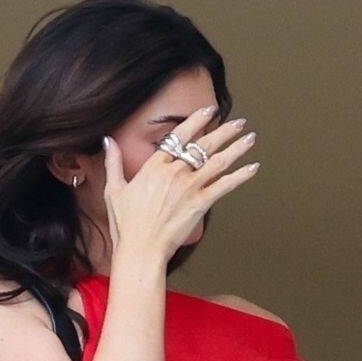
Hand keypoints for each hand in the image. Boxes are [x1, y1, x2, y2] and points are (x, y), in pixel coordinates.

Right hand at [102, 106, 258, 265]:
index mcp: (154, 166)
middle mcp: (174, 172)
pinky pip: (225, 186)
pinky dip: (241, 176)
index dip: (197, 120)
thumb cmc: (125, 225)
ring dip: (237, 148)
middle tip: (239, 122)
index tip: (209, 110)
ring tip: (250, 138)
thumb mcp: (114, 190)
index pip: (179, 135)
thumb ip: (113, 163)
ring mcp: (189, 188)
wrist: (140, 250)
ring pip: (218, 161)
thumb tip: (108, 141)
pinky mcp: (200, 204)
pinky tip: (253, 167)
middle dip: (224, 131)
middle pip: (204, 144)